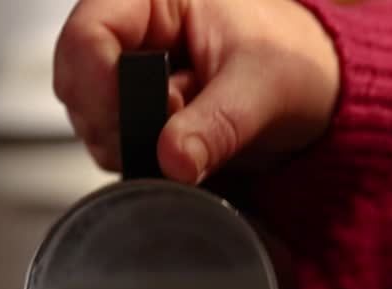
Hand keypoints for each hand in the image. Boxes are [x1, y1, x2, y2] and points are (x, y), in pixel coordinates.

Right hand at [54, 0, 340, 182]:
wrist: (316, 91)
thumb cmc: (296, 62)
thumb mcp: (263, 89)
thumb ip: (218, 125)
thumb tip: (174, 159)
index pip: (88, 32)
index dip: (101, 84)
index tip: (136, 122)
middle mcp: (133, 25)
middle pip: (75, 77)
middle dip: (113, 121)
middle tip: (170, 131)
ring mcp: (128, 67)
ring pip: (86, 114)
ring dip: (126, 142)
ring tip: (185, 133)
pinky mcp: (133, 106)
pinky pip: (108, 138)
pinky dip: (136, 155)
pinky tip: (176, 147)